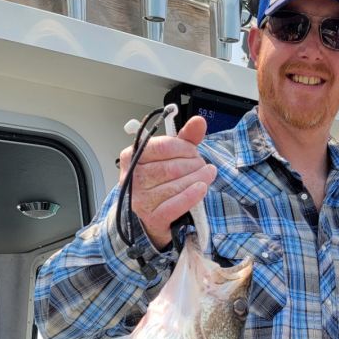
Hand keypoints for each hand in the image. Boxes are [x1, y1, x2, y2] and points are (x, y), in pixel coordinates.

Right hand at [117, 114, 216, 249]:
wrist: (154, 214)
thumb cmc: (160, 181)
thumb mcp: (171, 156)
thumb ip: (185, 138)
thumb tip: (199, 122)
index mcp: (131, 156)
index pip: (163, 146)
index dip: (184, 147)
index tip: (194, 151)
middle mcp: (132, 178)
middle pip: (171, 166)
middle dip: (193, 164)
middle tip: (203, 165)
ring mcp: (141, 199)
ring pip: (176, 184)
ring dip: (198, 178)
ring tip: (207, 174)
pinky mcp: (153, 217)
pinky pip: (176, 204)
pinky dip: (192, 195)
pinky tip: (202, 188)